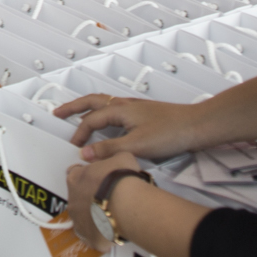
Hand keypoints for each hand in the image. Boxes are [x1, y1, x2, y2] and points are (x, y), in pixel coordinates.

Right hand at [52, 93, 196, 160]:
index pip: (91, 120)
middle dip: (74, 107)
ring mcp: (135, 109)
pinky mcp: (144, 116)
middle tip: (59, 113)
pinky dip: (104, 115)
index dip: (80, 134)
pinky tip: (109, 126)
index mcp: (120, 109)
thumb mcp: (136, 145)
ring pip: (105, 105)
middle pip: (92, 102)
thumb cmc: (171, 132)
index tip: (75, 148)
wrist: (197, 126)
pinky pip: (116, 111)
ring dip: (89, 109)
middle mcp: (125, 105)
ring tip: (79, 116)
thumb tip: (87, 153)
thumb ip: (109, 150)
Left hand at [64, 156, 150, 249]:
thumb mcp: (121, 156)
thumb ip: (113, 158)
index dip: (88, 175)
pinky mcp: (89, 238)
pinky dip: (102, 236)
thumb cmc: (121, 179)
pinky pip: (93, 238)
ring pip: (84, 219)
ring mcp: (79, 221)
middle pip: (78, 197)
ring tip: (113, 214)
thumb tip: (115, 160)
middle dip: (91, 197)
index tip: (99, 178)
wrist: (126, 204)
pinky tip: (114, 231)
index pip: (75, 174)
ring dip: (95, 217)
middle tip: (109, 196)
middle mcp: (73, 200)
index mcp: (76, 178)